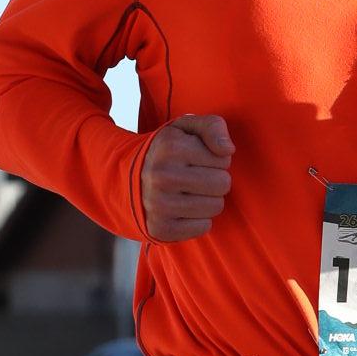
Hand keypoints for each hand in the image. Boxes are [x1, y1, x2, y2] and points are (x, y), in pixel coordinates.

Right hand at [140, 115, 233, 240]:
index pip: (224, 159)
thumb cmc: (169, 152)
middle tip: (197, 178)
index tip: (197, 160)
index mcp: (170, 147)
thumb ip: (212, 127)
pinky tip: (183, 210)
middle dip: (216, 180)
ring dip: (208, 200)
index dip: (215, 159)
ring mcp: (159, 204)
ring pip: (216, 207)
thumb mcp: (187, 129)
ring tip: (190, 193)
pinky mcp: (161, 228)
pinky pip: (204, 227)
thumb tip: (227, 150)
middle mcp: (162, 176)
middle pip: (223, 184)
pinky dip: (198, 220)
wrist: (129, 179)